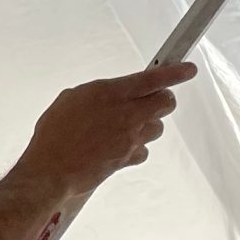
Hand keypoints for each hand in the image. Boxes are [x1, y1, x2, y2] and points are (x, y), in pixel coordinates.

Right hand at [17, 64, 195, 202]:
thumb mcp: (73, 98)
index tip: (189, 69)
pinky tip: (121, 146)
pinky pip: (144, 151)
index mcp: (111, 93)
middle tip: (152, 99)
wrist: (51, 169)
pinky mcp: (128, 159)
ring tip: (129, 125)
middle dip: (163, 99)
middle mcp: (126, 114)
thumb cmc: (55, 133)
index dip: (176, 72)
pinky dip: (137, 148)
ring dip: (148, 124)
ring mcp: (130, 138)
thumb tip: (109, 96)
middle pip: (166, 103)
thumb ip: (99, 94)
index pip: (153, 78)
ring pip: (158, 128)